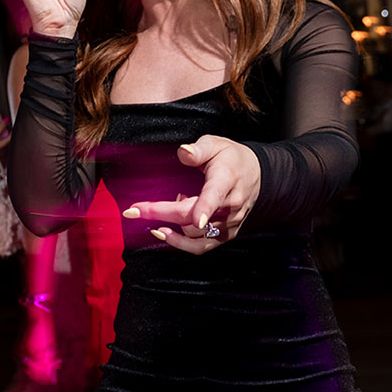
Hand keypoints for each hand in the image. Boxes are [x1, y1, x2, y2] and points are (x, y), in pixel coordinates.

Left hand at [120, 136, 261, 254]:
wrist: (257, 175)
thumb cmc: (232, 159)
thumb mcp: (216, 144)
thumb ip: (198, 149)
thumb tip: (183, 152)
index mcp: (226, 180)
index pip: (215, 196)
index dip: (205, 209)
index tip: (195, 219)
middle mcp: (230, 206)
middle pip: (194, 218)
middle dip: (161, 214)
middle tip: (134, 210)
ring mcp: (229, 223)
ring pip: (198, 238)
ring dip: (172, 232)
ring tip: (154, 222)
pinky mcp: (226, 235)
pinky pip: (202, 246)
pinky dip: (182, 244)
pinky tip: (166, 233)